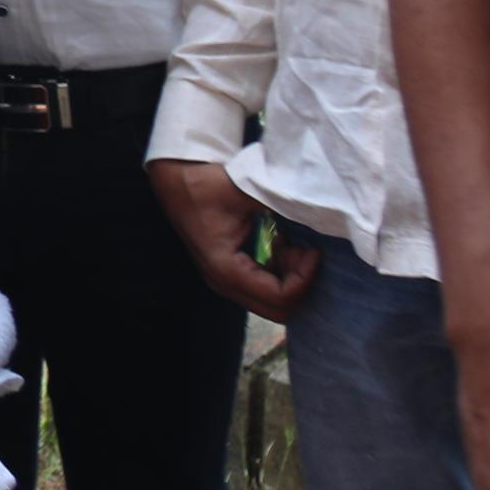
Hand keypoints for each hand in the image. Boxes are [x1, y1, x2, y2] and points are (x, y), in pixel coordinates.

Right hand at [148, 157, 315, 323]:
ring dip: (290, 278)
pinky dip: (279, 273)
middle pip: (277, 309)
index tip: (313, 251)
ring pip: (271, 301)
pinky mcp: (228, 273)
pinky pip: (262, 287)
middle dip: (299, 283)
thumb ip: (280, 205)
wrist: (174, 179)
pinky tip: (279, 245)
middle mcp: (224, 283)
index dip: (304, 278)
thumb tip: (315, 212)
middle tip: (305, 253)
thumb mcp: (245, 192)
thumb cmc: (205, 185)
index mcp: (227, 269)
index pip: (279, 297)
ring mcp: (225, 281)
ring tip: (293, 246)